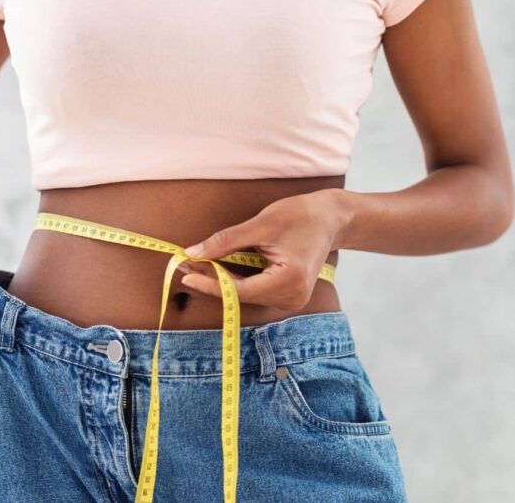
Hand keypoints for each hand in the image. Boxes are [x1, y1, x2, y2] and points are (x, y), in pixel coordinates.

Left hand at [178, 191, 344, 309]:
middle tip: (182, 264)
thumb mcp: (261, 224)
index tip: (184, 274)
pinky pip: (255, 291)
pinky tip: (217, 269)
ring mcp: (291, 299)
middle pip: (241, 295)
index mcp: (289, 282)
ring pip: (246, 295)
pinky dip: (235, 280)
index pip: (239, 290)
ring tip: (195, 265)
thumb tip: (194, 253)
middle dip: (211, 280)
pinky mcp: (288, 295)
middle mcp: (292, 297)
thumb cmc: (301, 215)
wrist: (332, 219)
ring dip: (221, 281)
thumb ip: (226, 241)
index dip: (210, 283)